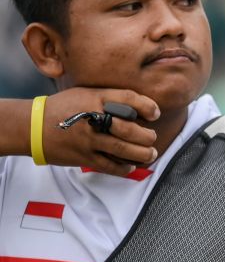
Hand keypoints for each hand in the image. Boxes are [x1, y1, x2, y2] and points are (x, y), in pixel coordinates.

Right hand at [39, 88, 159, 175]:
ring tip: (150, 154)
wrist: (32, 126)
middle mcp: (93, 118)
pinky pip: (109, 166)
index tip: (155, 114)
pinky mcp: (83, 157)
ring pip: (122, 150)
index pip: (129, 99)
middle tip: (152, 138)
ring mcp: (88, 140)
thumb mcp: (85, 93)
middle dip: (147, 136)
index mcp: (95, 98)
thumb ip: (109, 98)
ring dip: (142, 154)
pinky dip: (124, 168)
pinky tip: (131, 166)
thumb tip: (139, 107)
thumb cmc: (63, 107)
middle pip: (129, 128)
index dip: (147, 106)